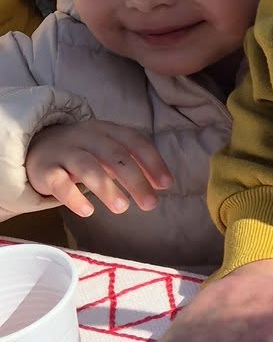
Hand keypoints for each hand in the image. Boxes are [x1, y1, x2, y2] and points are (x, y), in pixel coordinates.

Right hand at [25, 120, 173, 218]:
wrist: (37, 147)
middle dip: (135, 179)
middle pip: (114, 156)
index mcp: (107, 130)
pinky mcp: (45, 170)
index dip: (152, 161)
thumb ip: (135, 165)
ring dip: (106, 188)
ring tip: (122, 208)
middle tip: (150, 204)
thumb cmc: (84, 153)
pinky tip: (87, 211)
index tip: (166, 184)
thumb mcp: (109, 152)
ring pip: (87, 167)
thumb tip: (163, 184)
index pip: (134, 141)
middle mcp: (87, 137)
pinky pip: (59, 183)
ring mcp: (64, 152)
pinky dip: (73, 197)